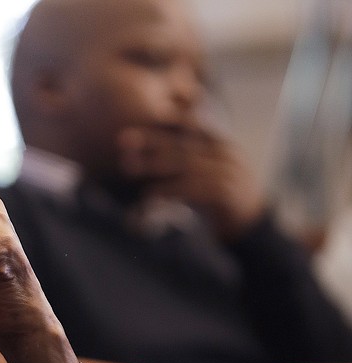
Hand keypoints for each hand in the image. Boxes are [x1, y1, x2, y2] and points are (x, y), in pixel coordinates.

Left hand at [118, 125, 265, 240]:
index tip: (135, 125)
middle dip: (150, 141)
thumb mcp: (204, 175)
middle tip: (123, 141)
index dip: (162, 125)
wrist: (252, 224)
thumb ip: (185, 163)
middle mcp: (224, 155)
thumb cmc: (220, 199)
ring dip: (154, 165)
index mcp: (219, 145)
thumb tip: (149, 157)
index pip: (189, 128)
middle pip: (182, 144)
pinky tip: (151, 194)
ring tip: (129, 167)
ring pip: (185, 164)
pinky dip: (169, 190)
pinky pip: (194, 188)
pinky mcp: (227, 194)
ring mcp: (228, 173)